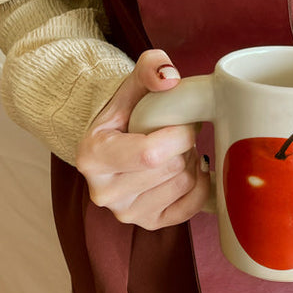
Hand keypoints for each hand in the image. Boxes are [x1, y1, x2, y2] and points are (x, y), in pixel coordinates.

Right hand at [76, 49, 209, 229]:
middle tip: (177, 136)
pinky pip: (191, 207)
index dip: (180, 135)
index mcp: (93, 158)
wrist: (116, 145)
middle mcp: (105, 193)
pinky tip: (188, 169)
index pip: (151, 154)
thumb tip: (170, 79)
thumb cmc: (126, 115)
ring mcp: (126, 213)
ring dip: (192, 163)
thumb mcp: (132, 85)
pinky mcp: (148, 224)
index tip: (182, 122)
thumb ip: (150, 68)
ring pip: (184, 185)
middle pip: (172, 169)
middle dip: (185, 146)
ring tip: (177, 151)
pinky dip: (200, 186)